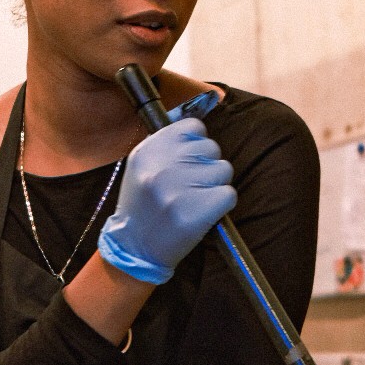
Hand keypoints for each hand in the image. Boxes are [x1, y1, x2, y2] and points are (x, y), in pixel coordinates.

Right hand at [98, 116, 235, 285]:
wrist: (135, 247)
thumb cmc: (144, 204)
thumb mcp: (142, 165)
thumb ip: (167, 141)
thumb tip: (197, 116)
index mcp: (148, 151)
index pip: (193, 127)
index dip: (196, 143)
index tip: (189, 160)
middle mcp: (162, 167)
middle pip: (212, 148)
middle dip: (207, 165)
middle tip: (191, 186)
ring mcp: (179, 191)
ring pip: (224, 170)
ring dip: (215, 185)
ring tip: (195, 199)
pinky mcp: (196, 213)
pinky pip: (229, 194)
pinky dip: (221, 204)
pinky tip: (203, 213)